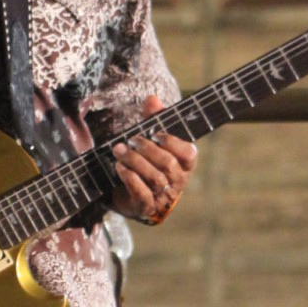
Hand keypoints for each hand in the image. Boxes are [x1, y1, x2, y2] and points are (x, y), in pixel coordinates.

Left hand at [110, 96, 196, 224]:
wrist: (131, 193)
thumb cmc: (147, 162)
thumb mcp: (151, 139)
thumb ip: (153, 120)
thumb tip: (152, 99)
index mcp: (185, 164)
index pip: (188, 154)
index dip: (172, 143)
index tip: (155, 134)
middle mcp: (178, 182)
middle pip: (167, 164)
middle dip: (147, 149)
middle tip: (130, 140)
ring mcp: (163, 196)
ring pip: (154, 178)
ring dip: (134, 162)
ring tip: (119, 151)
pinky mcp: (146, 207)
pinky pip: (142, 194)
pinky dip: (130, 178)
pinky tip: (120, 167)